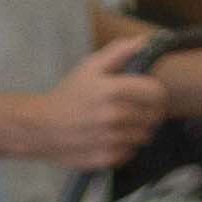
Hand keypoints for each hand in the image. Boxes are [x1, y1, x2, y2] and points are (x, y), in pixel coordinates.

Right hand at [40, 50, 170, 171]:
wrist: (43, 128)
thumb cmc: (69, 94)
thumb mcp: (90, 67)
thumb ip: (118, 52)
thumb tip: (143, 42)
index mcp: (114, 90)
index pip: (156, 93)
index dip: (158, 92)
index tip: (150, 93)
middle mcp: (116, 116)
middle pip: (154, 116)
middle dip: (150, 111)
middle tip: (138, 108)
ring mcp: (113, 140)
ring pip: (144, 135)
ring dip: (139, 129)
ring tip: (124, 123)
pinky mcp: (108, 159)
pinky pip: (131, 152)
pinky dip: (127, 146)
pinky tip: (113, 138)